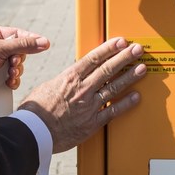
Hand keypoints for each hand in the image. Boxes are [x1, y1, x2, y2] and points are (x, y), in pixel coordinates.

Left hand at [0, 26, 49, 103]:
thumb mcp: (1, 48)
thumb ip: (24, 45)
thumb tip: (45, 42)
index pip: (19, 35)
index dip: (30, 40)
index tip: (43, 45)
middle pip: (20, 52)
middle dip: (19, 60)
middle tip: (13, 64)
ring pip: (18, 67)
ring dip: (16, 72)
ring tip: (9, 75)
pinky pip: (12, 79)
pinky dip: (13, 81)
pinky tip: (8, 83)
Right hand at [17, 37, 145, 152]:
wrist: (32, 134)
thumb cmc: (34, 112)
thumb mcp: (47, 87)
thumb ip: (63, 82)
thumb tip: (71, 78)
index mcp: (69, 78)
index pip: (93, 59)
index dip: (109, 48)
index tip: (121, 41)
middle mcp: (82, 90)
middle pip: (107, 70)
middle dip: (124, 58)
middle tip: (137, 49)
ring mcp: (89, 106)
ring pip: (114, 88)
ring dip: (130, 77)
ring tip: (142, 68)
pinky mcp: (92, 123)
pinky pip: (113, 111)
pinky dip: (126, 103)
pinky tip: (137, 96)